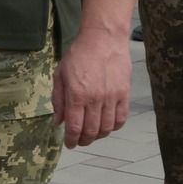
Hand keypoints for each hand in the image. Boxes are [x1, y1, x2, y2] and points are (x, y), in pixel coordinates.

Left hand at [52, 30, 130, 147]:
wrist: (103, 39)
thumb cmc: (79, 54)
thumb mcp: (60, 74)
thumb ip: (58, 99)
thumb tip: (59, 121)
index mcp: (77, 94)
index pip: (75, 127)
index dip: (71, 140)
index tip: (69, 144)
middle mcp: (95, 99)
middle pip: (91, 131)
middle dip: (84, 140)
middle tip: (80, 141)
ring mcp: (112, 97)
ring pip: (107, 128)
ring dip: (99, 136)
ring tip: (93, 134)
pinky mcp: (124, 93)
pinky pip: (121, 118)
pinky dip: (114, 127)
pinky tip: (107, 126)